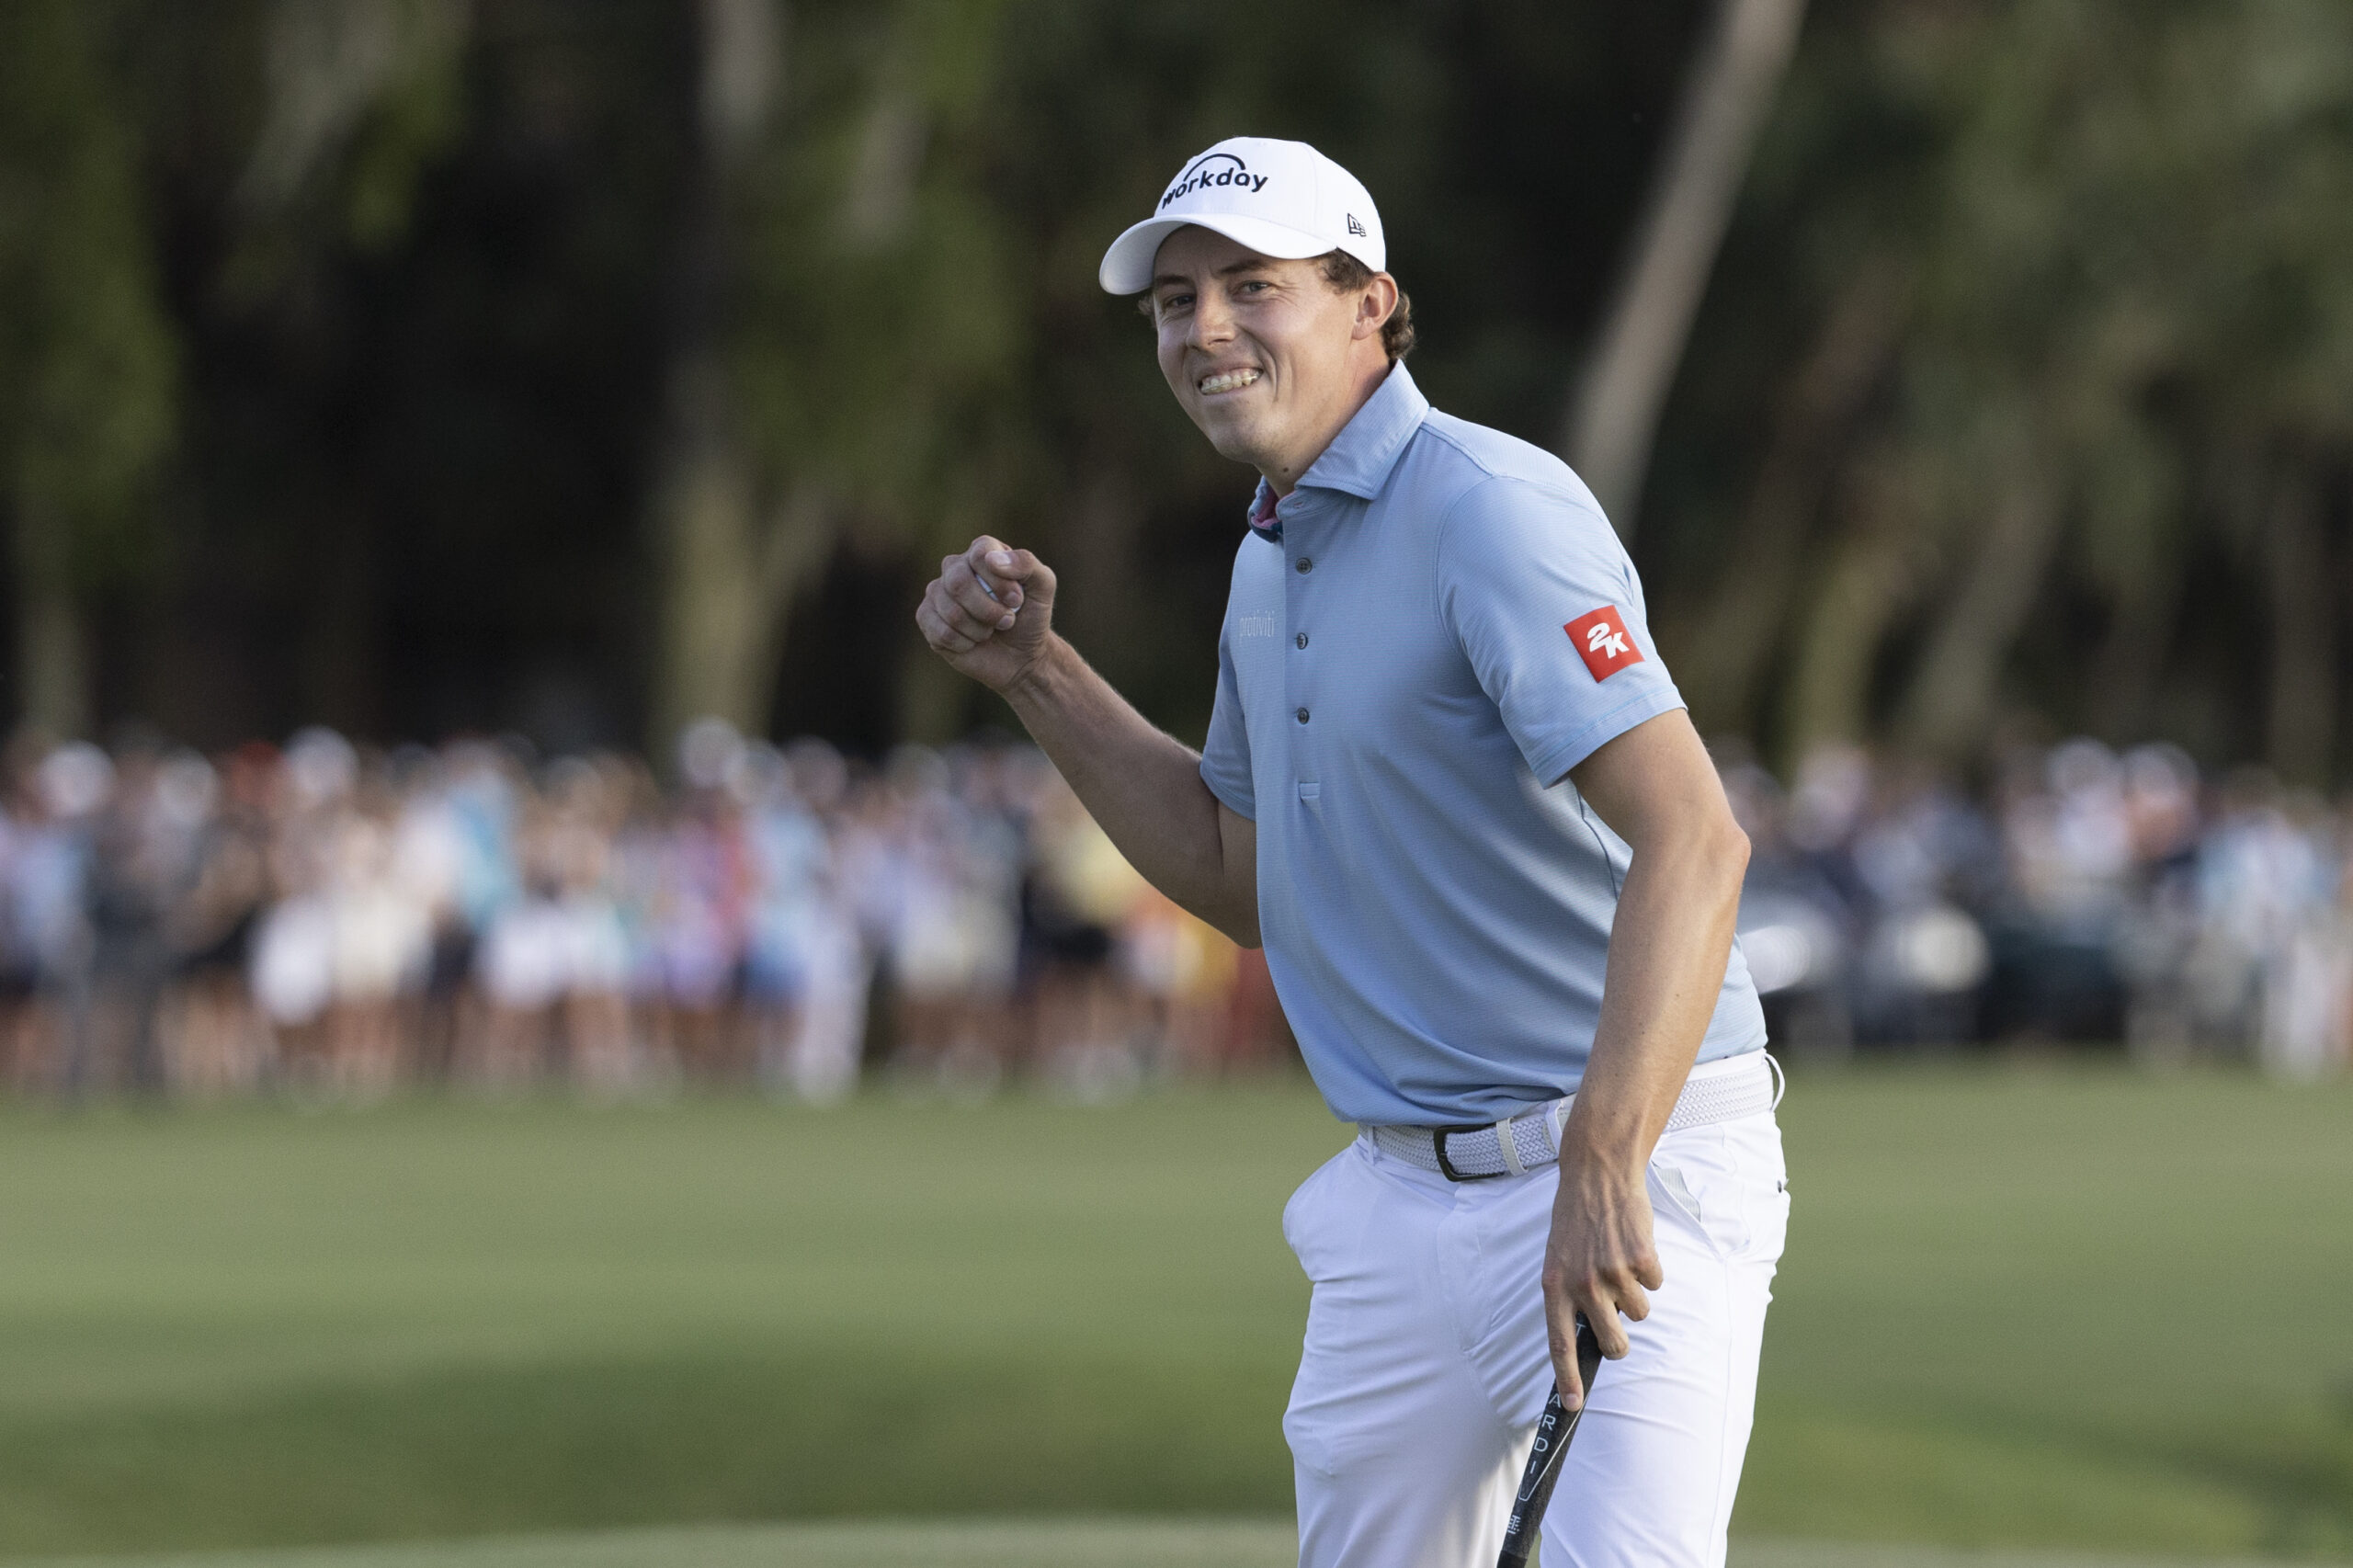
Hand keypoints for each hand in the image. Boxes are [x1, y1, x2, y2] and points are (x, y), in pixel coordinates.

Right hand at [916, 535, 1058, 693]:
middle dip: (988, 610)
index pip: (980, 554)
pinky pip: (941, 632)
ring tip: (990, 631)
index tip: (1016, 600)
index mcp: (981, 552)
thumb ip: (1027, 564)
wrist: (1021, 657)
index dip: (999, 581)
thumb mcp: (1044, 586)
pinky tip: (973, 642)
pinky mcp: (927, 619)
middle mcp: (954, 568)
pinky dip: (965, 643)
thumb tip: (992, 560)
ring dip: (980, 629)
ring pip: (950, 612)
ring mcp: (937, 593)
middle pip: (958, 582)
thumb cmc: (1031, 618)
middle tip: (1007, 621)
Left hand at [1539, 1145, 1662, 1410]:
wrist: (1597, 1174)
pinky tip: (1633, 1244)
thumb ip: (1570, 1295)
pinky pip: (1655, 1284)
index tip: (1572, 1406)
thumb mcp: (1559, 1258)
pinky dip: (1650, 1269)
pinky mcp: (1642, 1260)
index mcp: (1555, 1285)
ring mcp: (1612, 1273)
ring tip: (1619, 1260)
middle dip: (1620, 1340)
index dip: (1566, 1377)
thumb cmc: (1577, 1220)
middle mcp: (1582, 1284)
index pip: (1559, 1343)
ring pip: (1639, 1313)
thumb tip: (1590, 1336)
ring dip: (1635, 1293)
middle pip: (1613, 1342)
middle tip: (1618, 1316)